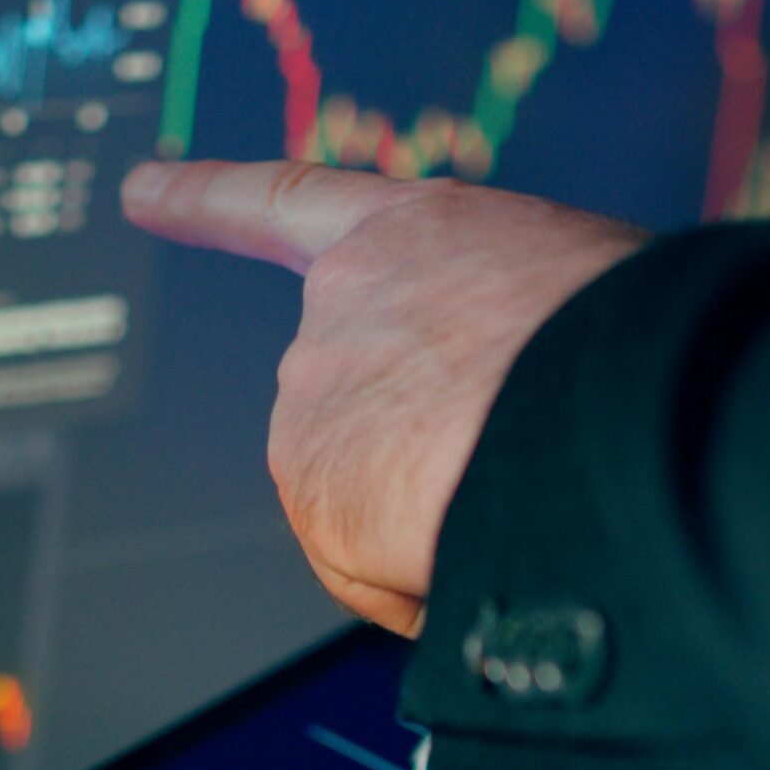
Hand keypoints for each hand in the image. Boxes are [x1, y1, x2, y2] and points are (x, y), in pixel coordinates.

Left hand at [121, 159, 644, 635]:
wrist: (601, 396)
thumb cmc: (627, 341)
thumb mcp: (569, 297)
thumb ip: (498, 341)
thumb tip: (477, 445)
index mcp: (415, 230)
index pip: (290, 205)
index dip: (209, 198)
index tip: (142, 187)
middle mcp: (341, 302)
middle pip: (358, 413)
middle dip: (419, 464)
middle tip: (512, 472)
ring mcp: (313, 392)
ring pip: (368, 503)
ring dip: (436, 526)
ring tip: (517, 493)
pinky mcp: (308, 478)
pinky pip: (370, 568)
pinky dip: (422, 582)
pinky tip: (476, 546)